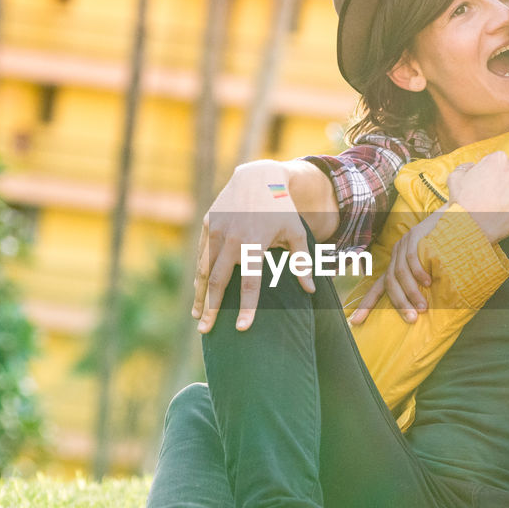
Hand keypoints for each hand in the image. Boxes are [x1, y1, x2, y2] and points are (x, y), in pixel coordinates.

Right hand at [192, 163, 313, 332]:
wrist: (259, 177)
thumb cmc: (282, 209)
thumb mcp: (296, 232)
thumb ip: (302, 261)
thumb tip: (311, 290)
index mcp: (255, 243)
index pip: (250, 283)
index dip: (246, 308)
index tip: (242, 328)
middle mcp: (232, 238)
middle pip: (218, 281)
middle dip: (211, 308)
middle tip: (206, 331)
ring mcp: (217, 230)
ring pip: (204, 269)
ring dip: (200, 295)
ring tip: (197, 316)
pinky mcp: (208, 223)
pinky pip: (202, 254)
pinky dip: (199, 274)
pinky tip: (199, 291)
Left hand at [348, 206, 445, 324]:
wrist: (457, 220)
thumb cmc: (447, 252)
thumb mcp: (432, 271)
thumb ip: (424, 287)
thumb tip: (424, 313)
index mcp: (396, 266)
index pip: (378, 287)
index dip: (366, 305)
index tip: (355, 322)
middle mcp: (396, 255)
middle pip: (389, 283)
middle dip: (399, 303)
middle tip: (412, 319)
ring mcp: (404, 244)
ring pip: (400, 272)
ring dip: (411, 292)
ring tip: (422, 307)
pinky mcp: (414, 235)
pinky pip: (411, 257)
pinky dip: (418, 272)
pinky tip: (427, 282)